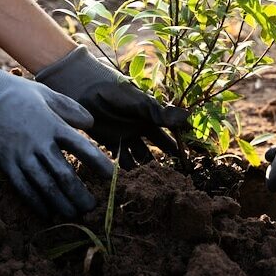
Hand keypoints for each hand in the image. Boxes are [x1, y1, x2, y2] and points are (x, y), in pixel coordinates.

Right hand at [0, 41, 112, 217]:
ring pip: (45, 186)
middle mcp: (38, 143)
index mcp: (52, 124)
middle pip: (64, 174)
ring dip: (62, 203)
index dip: (98, 162)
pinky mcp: (5, 164)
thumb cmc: (15, 92)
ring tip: (75, 214)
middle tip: (93, 207)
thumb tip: (91, 122)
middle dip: (80, 193)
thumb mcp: (46, 93)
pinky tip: (46, 213)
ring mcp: (20, 155)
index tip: (111, 176)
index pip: (81, 147)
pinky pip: (22, 188)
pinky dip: (35, 203)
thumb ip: (70, 108)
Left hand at [36, 45, 189, 168]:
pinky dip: (127, 172)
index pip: (169, 134)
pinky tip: (133, 183)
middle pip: (156, 149)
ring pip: (140, 157)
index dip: (178, 146)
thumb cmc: (116, 91)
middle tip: (174, 180)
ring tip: (154, 186)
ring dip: (146, 169)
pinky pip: (122, 161)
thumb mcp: (140, 103)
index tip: (189, 161)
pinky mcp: (110, 144)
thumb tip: (188, 117)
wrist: (86, 90)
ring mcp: (126, 137)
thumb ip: (161, 113)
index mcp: (151, 117)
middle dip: (164, 162)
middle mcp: (141, 128)